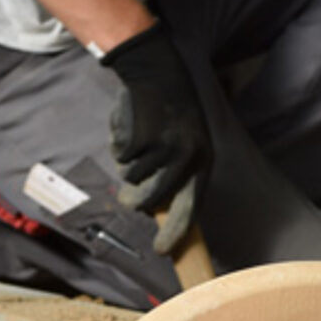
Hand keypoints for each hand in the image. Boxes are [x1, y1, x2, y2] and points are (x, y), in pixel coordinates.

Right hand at [99, 22, 211, 245]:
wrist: (157, 69)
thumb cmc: (171, 111)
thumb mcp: (185, 141)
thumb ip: (174, 172)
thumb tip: (157, 209)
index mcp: (202, 161)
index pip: (191, 207)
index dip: (175, 231)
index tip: (162, 250)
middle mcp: (186, 158)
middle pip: (149, 200)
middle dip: (133, 200)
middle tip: (127, 196)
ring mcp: (162, 148)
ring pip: (130, 178)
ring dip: (126, 163)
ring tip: (138, 139)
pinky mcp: (140, 138)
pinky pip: (119, 156)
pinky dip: (118, 144)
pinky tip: (131, 125)